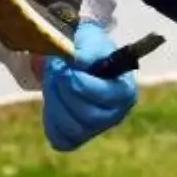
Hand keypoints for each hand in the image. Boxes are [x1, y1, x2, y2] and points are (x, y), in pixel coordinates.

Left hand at [42, 22, 136, 151]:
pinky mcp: (77, 138)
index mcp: (124, 91)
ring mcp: (96, 129)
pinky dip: (51, 120)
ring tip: (53, 81)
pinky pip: (61, 139)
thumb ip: (88, 47)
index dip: (84, 85)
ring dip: (55, 102)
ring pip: (72, 129)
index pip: (107, 97)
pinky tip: (53, 100)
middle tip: (56, 71)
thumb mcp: (91, 38)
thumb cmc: (87, 49)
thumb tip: (80, 61)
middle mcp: (115, 115)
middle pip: (89, 116)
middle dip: (66, 92)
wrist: (74, 59)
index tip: (68, 69)